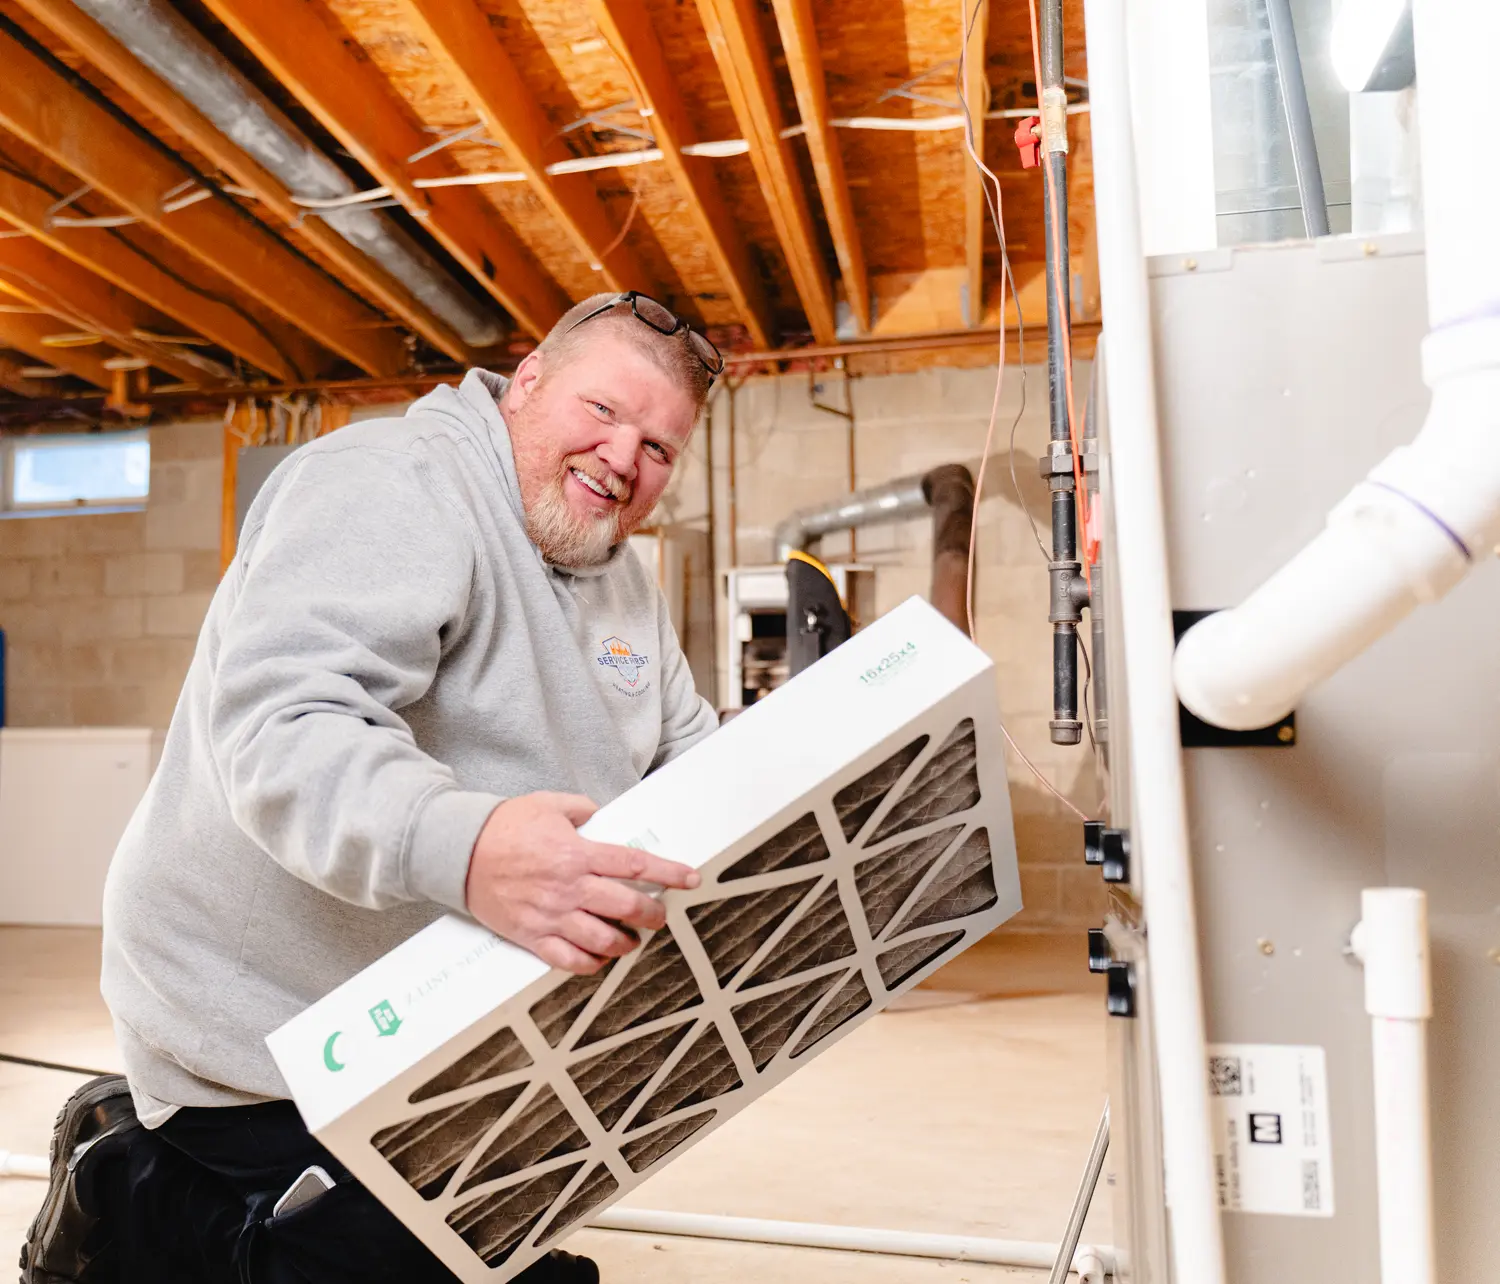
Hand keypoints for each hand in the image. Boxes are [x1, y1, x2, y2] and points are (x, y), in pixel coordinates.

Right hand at [465, 792, 699, 973]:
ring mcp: (551, 915)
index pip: (634, 865)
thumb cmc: (503, 826)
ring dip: (625, 943)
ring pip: (603, 940)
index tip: (690, 879)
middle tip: (659, 915)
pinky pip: (569, 960)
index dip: (668, 873)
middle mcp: (570, 887)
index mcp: (578, 854)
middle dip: (652, 914)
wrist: (459, 852)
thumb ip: (581, 808)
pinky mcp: (532, 936)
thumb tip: (599, 815)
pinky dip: (591, 964)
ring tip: (632, 939)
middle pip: (626, 907)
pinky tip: (600, 958)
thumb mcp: (548, 803)